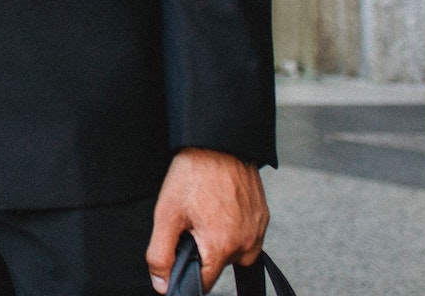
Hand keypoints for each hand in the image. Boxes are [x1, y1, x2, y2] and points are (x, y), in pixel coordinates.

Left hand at [146, 148, 267, 292]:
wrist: (218, 142)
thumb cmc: (193, 175)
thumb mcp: (167, 215)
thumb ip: (161, 255)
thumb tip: (162, 285)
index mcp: (222, 247)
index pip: (205, 282)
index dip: (188, 272)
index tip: (181, 253)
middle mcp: (246, 244)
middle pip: (220, 265)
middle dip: (204, 251)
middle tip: (191, 222)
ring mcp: (258, 230)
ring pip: (235, 252)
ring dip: (220, 240)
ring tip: (206, 212)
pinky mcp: (263, 217)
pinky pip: (247, 235)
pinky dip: (234, 228)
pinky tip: (220, 208)